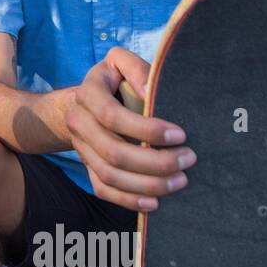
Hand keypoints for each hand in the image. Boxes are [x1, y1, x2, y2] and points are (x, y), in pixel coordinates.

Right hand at [64, 47, 195, 212]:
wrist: (84, 104)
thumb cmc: (114, 82)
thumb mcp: (122, 64)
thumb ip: (138, 69)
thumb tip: (152, 91)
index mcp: (87, 95)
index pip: (112, 117)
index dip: (146, 129)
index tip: (180, 134)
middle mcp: (78, 123)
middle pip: (113, 152)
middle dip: (155, 161)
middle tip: (188, 159)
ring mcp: (80, 149)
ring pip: (109, 175)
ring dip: (147, 183)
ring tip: (180, 181)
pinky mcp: (87, 168)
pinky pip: (103, 190)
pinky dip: (128, 200)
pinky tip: (154, 203)